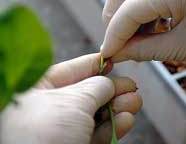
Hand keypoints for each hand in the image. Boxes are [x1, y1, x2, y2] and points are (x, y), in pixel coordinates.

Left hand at [0, 53, 141, 143]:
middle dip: (113, 89)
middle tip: (131, 86)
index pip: (74, 69)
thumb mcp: (73, 101)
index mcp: (41, 88)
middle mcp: (51, 107)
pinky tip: (126, 119)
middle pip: (89, 92)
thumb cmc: (41, 134)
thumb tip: (109, 83)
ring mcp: (64, 128)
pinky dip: (114, 126)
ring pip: (96, 113)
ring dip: (118, 107)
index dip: (96, 64)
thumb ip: (96, 87)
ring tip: (134, 102)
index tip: (113, 61)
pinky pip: (97, 133)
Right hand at [101, 0, 185, 63]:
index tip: (106, 53)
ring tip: (137, 38)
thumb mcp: (184, 47)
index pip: (128, 11)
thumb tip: (117, 53)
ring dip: (127, 14)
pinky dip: (141, 8)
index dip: (113, 36)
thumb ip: (144, 50)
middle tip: (119, 43)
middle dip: (115, 19)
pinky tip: (150, 26)